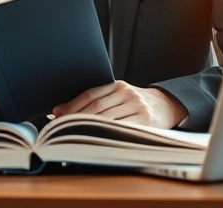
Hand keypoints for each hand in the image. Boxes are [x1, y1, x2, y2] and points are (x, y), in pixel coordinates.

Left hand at [51, 81, 187, 128]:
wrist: (166, 106)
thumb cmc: (136, 103)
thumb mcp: (120, 95)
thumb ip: (99, 100)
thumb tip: (64, 110)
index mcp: (118, 85)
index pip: (90, 95)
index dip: (72, 104)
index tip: (56, 113)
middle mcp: (127, 94)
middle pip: (96, 108)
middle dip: (75, 117)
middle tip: (59, 126)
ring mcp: (137, 108)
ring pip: (106, 119)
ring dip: (86, 127)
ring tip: (71, 134)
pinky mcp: (144, 122)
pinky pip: (120, 129)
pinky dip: (104, 134)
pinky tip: (93, 138)